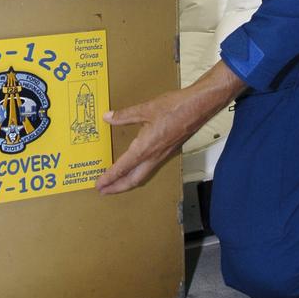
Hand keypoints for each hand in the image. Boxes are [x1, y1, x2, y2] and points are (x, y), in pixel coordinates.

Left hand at [97, 60, 243, 195]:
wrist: (199, 107)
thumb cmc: (175, 107)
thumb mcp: (146, 109)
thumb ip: (125, 115)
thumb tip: (107, 117)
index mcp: (145, 147)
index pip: (123, 168)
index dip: (110, 178)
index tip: (99, 185)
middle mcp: (154, 156)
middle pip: (133, 180)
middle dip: (117, 187)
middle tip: (104, 190)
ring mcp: (162, 155)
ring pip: (143, 175)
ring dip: (128, 182)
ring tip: (116, 184)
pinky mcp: (168, 150)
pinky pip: (150, 168)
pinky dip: (139, 173)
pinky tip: (135, 167)